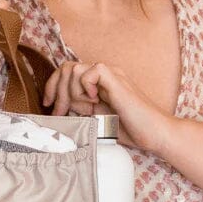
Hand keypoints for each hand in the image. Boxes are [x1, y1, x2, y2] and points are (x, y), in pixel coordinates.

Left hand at [41, 60, 170, 151]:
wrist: (154, 133)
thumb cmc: (130, 129)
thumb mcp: (95, 119)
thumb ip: (79, 108)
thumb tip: (57, 106)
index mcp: (98, 82)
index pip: (66, 72)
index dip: (52, 87)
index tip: (48, 106)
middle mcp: (103, 75)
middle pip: (66, 68)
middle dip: (56, 91)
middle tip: (59, 112)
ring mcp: (111, 75)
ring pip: (74, 69)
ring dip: (70, 92)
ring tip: (82, 109)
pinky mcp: (116, 80)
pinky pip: (91, 71)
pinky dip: (86, 87)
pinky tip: (95, 102)